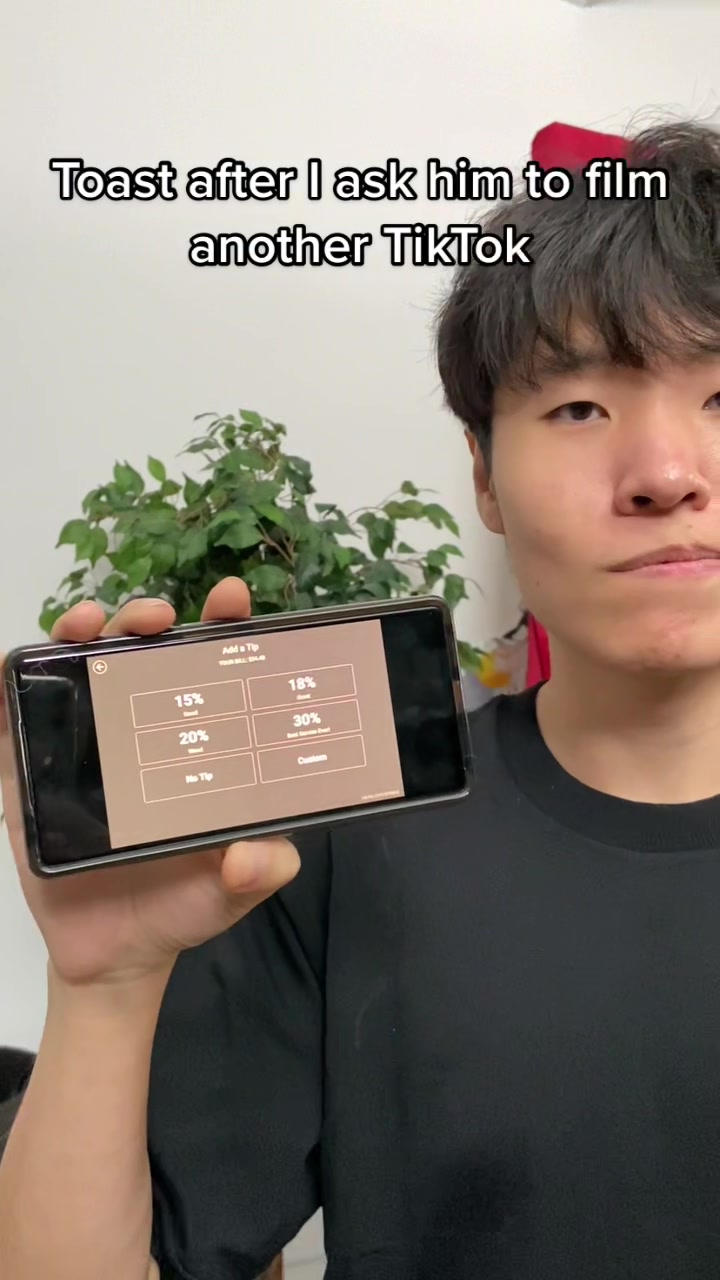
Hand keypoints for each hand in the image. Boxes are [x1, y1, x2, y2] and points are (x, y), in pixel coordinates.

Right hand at [0, 579, 299, 987]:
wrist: (116, 957)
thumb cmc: (183, 906)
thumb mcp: (236, 888)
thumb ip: (262, 870)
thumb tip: (256, 856)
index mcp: (195, 740)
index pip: (211, 666)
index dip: (223, 625)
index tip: (230, 600)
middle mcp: (138, 729)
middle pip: (139, 652)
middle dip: (144, 617)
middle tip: (152, 620)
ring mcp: (82, 746)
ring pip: (74, 668)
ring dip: (77, 632)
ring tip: (84, 626)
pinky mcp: (29, 774)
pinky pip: (8, 721)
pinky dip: (3, 685)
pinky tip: (8, 668)